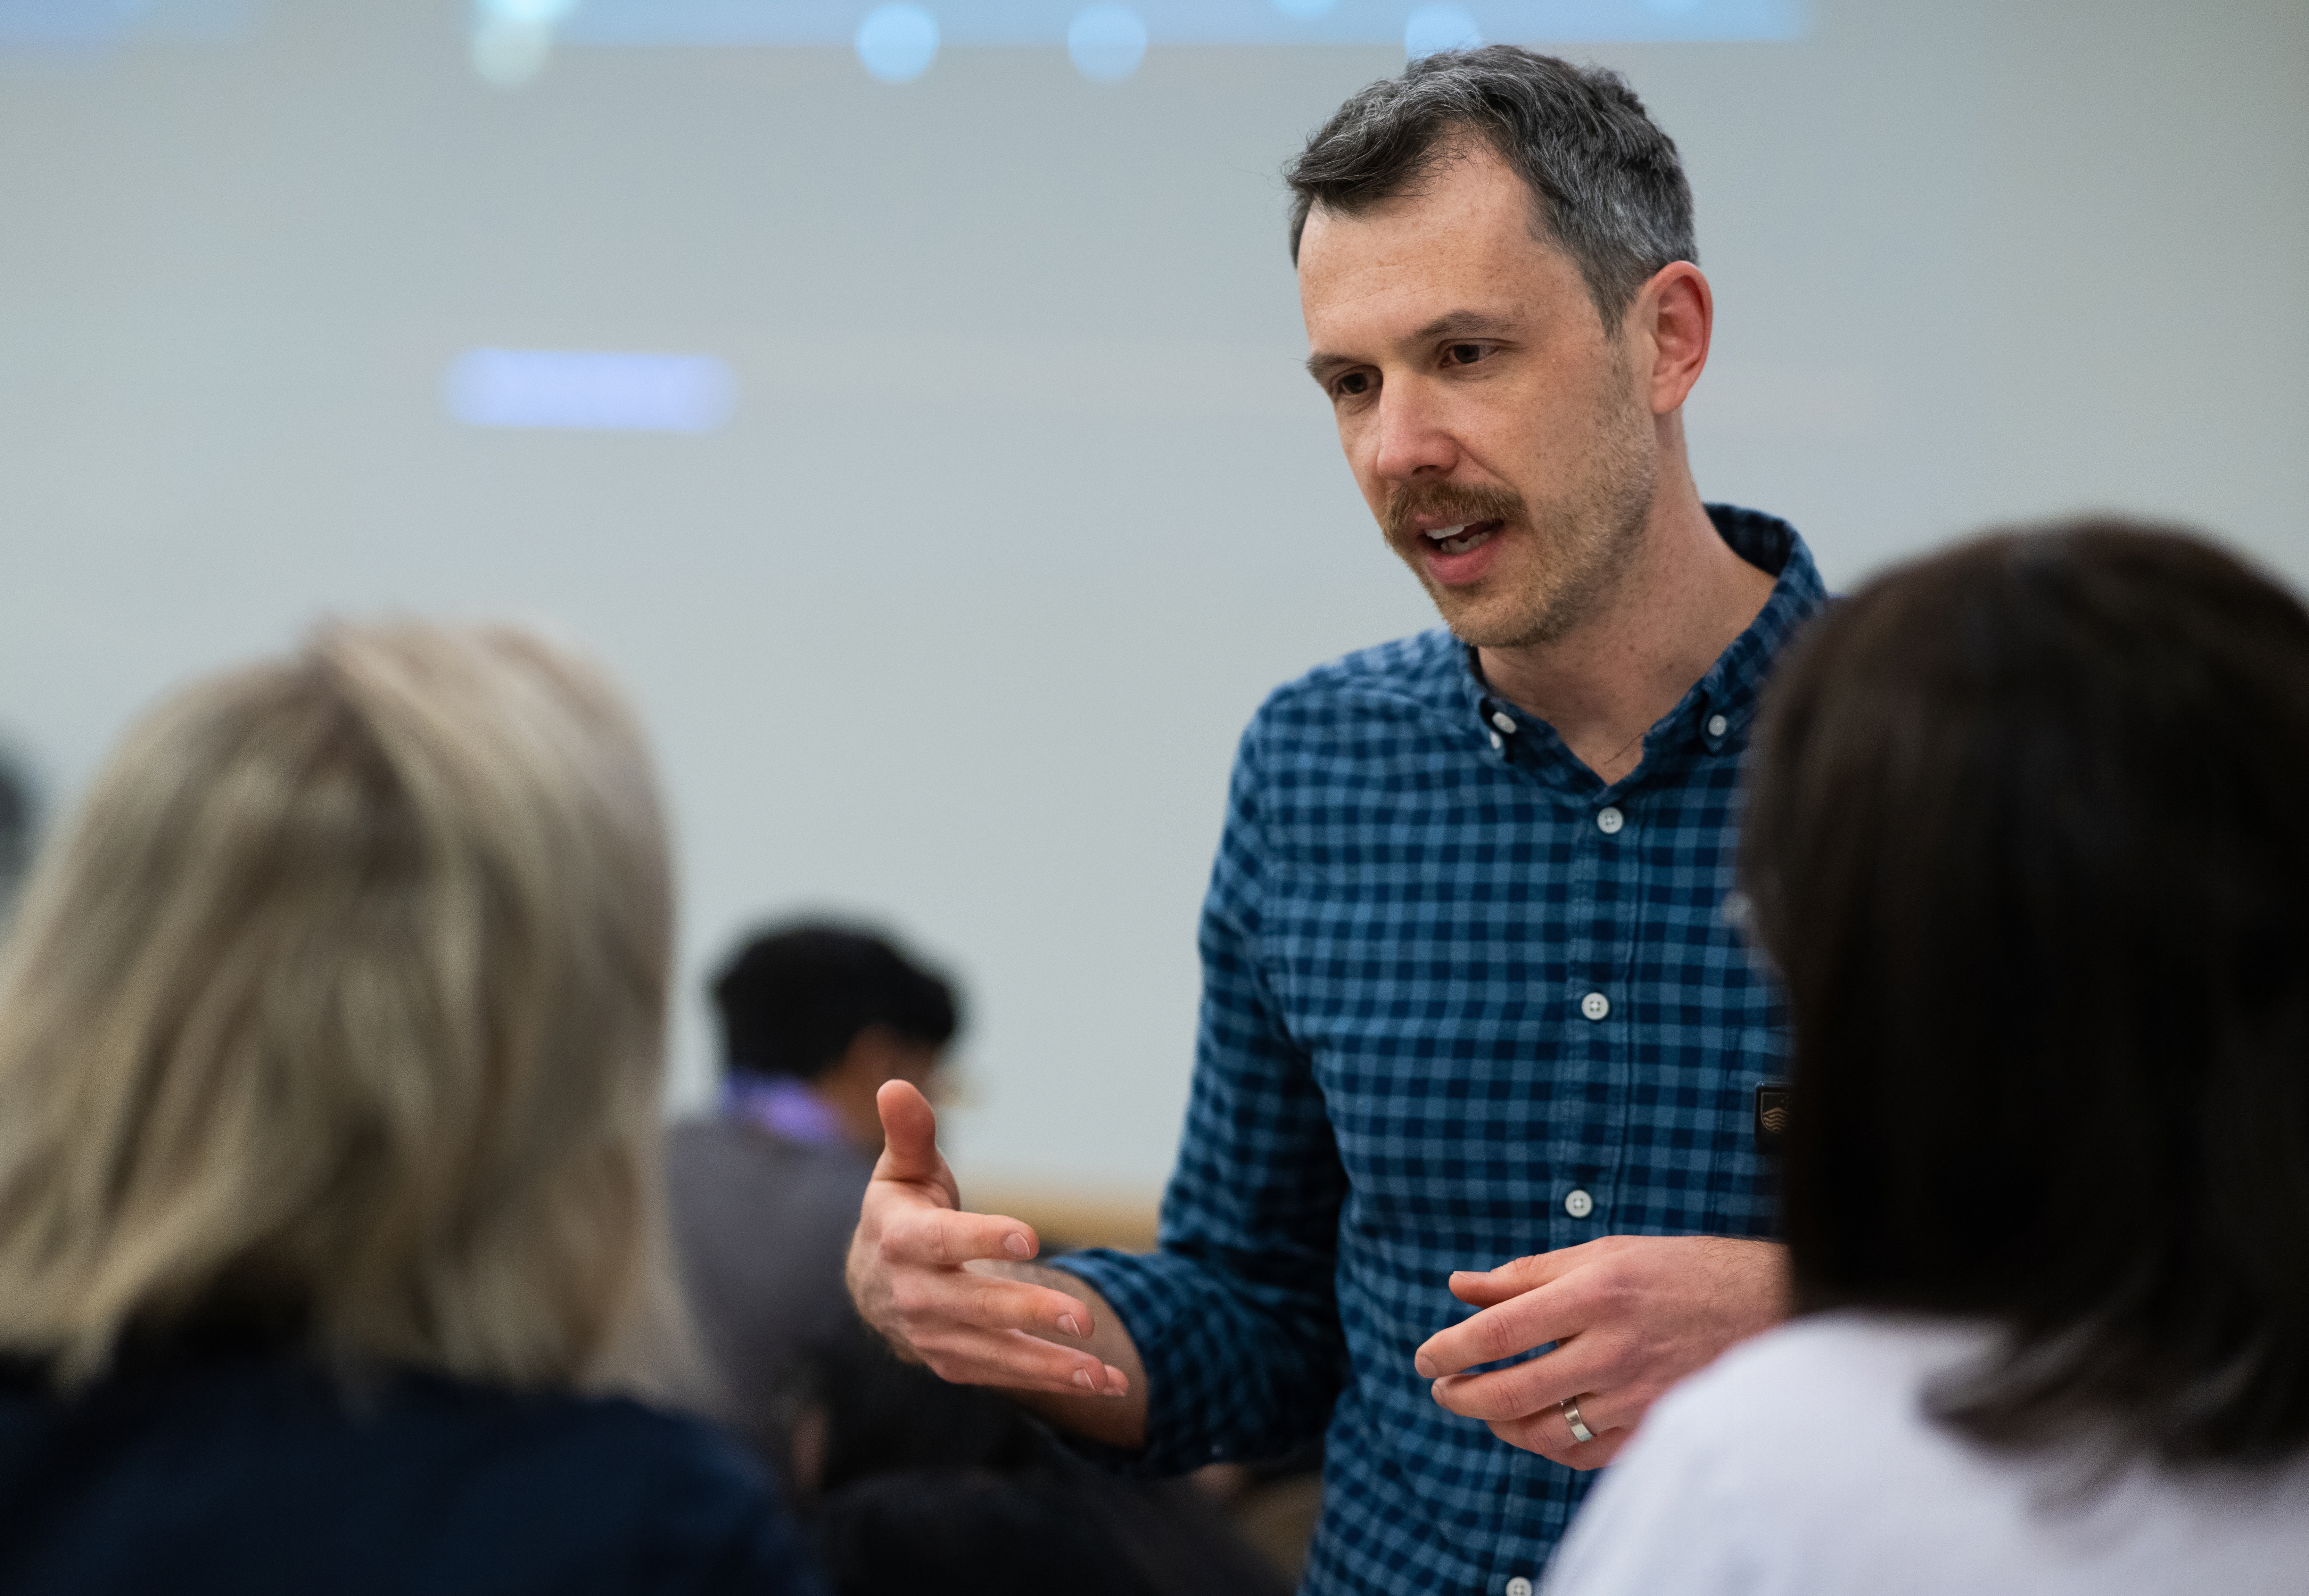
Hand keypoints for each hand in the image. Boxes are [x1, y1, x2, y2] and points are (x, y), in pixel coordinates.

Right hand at [845, 1079, 1131, 1398]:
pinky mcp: (955, 1362)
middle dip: (1029, 1312)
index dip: (981, 1238)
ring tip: (1103, 1372)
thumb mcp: (903, 1169)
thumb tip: (894, 1085)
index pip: (941, 1241)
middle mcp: (914, 1295)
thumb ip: (910, 1133)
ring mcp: (934, 1336)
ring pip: (996, 1354)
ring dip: (1051, 1365)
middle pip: (975, 1306)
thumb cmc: (904, 1210)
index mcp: (902, 1240)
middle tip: (1083, 1317)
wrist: (875, 1283)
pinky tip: (1105, 1383)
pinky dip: (1055, 1381)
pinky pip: (1008, 1374)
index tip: (1029, 1238)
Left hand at [1412, 1235, 1788, 1467]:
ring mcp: (1637, 1396)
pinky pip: (1584, 1455)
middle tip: (1441, 1388)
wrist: (1767, 1306)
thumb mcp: (1602, 1253)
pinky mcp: (1655, 1428)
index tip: (1426, 1356)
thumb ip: (1526, 1275)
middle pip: (1513, 1391)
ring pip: (1545, 1432)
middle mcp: (1614, 1350)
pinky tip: (1534, 1426)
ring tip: (1482, 1408)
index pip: (1500, 1331)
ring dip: (1499, 1425)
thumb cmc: (1679, 1272)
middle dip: (1462, 1395)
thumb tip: (1460, 1286)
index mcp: (1596, 1295)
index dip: (1451, 1348)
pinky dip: (1548, 1446)